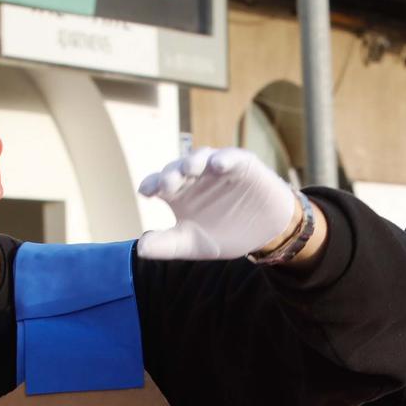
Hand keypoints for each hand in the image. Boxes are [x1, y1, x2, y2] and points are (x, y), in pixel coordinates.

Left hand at [136, 148, 301, 260]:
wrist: (265, 233)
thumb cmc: (225, 233)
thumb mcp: (193, 243)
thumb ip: (167, 245)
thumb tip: (140, 248)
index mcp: (179, 193)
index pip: (158, 183)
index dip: (151, 184)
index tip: (146, 193)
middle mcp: (195, 176)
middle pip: (177, 168)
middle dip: (171, 174)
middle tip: (167, 185)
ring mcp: (217, 168)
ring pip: (201, 157)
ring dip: (194, 161)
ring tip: (190, 169)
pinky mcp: (242, 165)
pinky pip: (232, 157)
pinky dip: (224, 159)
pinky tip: (218, 166)